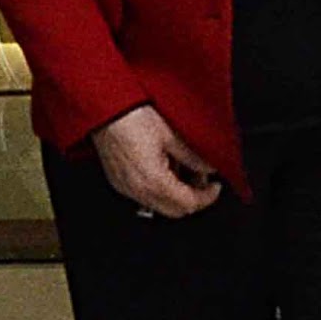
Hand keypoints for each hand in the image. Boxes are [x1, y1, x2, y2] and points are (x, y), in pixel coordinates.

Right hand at [90, 104, 225, 216]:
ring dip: (176, 194)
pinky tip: (165, 168)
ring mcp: (126, 188)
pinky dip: (160, 189)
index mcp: (153, 181)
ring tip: (183, 169)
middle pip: (175, 211)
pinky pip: (144, 196)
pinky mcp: (119, 182)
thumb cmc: (132, 117)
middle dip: (193, 198)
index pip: (188, 204)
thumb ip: (193, 156)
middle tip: (203, 179)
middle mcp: (138, 190)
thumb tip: (209, 167)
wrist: (104, 108)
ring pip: (159, 205)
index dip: (207, 197)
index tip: (216, 186)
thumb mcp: (170, 134)